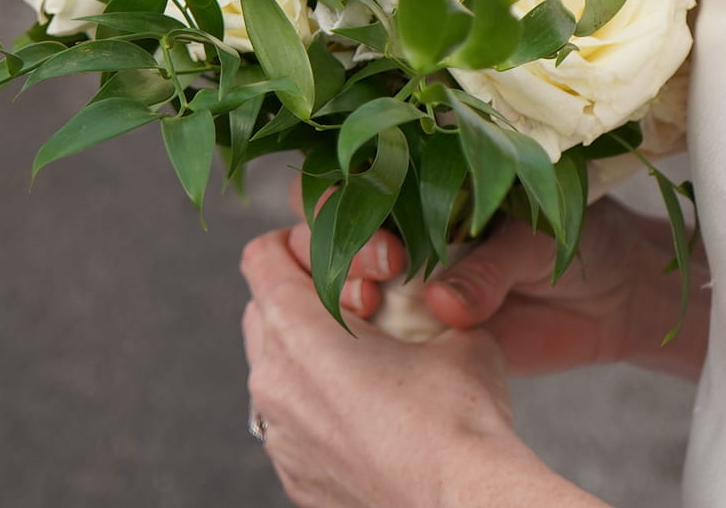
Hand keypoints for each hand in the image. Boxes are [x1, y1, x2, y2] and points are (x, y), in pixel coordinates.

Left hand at [239, 225, 534, 507]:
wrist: (464, 502)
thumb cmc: (459, 411)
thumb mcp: (453, 327)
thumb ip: (422, 299)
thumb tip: (430, 296)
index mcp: (296, 330)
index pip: (262, 257)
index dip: (299, 243)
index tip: (340, 256)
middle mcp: (272, 383)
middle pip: (262, 312)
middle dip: (302, 299)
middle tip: (360, 306)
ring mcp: (279, 438)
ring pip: (275, 374)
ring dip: (308, 358)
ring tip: (367, 364)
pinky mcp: (295, 479)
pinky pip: (292, 426)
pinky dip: (318, 412)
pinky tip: (370, 419)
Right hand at [293, 184, 691, 379]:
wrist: (617, 297)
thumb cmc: (580, 238)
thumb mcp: (538, 240)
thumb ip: (489, 269)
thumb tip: (440, 306)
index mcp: (428, 174)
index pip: (360, 169)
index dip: (349, 193)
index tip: (384, 229)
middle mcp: (405, 222)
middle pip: (330, 221)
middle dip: (337, 242)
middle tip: (383, 267)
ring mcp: (406, 276)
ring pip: (342, 276)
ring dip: (341, 288)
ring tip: (371, 305)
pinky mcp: (419, 327)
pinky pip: (375, 331)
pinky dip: (363, 337)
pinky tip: (372, 343)